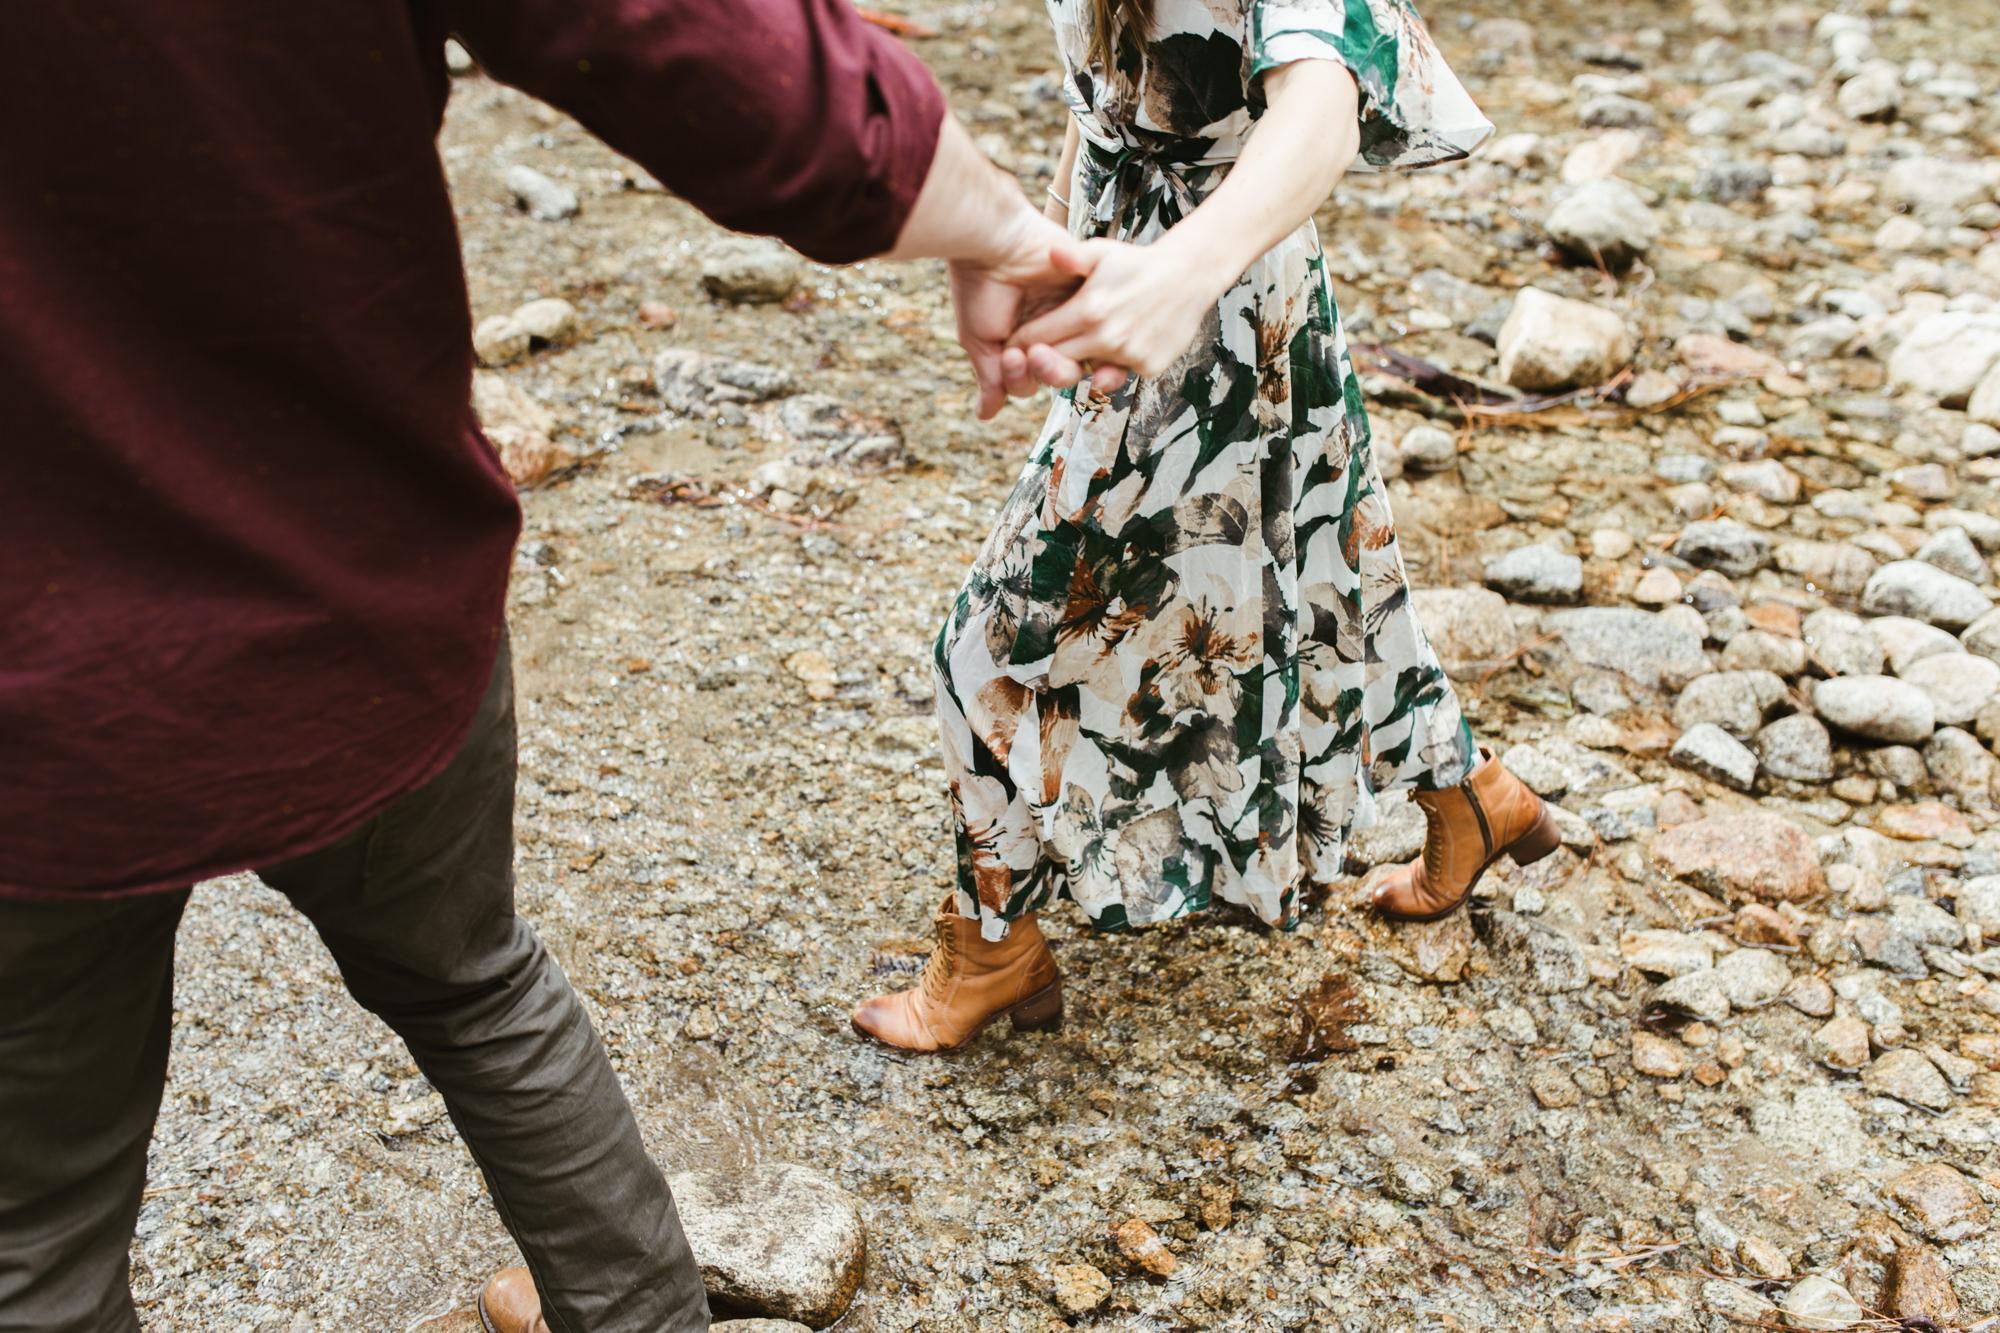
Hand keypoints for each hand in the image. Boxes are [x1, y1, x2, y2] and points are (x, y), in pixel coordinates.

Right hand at [947, 209, 1101, 419]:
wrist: (993, 240)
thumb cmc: (980, 287)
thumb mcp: (979, 338)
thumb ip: (991, 377)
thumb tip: (986, 415)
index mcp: (1023, 342)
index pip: (1034, 378)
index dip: (1024, 377)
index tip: (1012, 358)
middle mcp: (1049, 329)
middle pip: (1062, 371)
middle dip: (1048, 370)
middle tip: (1030, 354)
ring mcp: (1072, 311)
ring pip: (1084, 353)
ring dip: (1062, 356)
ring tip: (1041, 344)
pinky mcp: (1091, 291)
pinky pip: (1103, 321)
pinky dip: (1093, 328)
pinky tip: (1075, 323)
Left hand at [1003, 237, 1228, 394]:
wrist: (1189, 274)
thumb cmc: (1138, 263)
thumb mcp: (1101, 252)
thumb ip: (1070, 256)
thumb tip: (1050, 253)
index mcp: (1088, 310)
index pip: (1038, 338)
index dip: (1022, 344)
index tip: (1016, 344)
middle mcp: (1107, 338)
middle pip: (1058, 361)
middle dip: (1045, 359)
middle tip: (1040, 352)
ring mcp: (1129, 355)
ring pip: (1089, 370)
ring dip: (1081, 361)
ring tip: (1084, 342)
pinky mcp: (1148, 367)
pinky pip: (1119, 372)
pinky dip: (1115, 363)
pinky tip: (1120, 341)